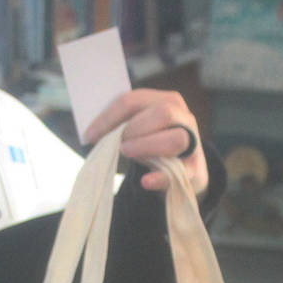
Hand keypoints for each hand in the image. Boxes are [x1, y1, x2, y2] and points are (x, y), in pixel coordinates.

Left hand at [83, 88, 208, 194]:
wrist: (183, 169)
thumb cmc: (154, 143)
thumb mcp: (141, 128)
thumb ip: (124, 123)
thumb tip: (93, 132)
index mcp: (167, 100)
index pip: (134, 100)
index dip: (109, 117)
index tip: (89, 135)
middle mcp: (183, 117)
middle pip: (162, 113)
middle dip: (133, 128)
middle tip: (116, 143)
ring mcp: (192, 143)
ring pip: (175, 139)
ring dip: (147, 145)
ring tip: (127, 153)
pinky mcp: (193, 170)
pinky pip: (180, 172)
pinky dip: (161, 177)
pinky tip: (146, 181)